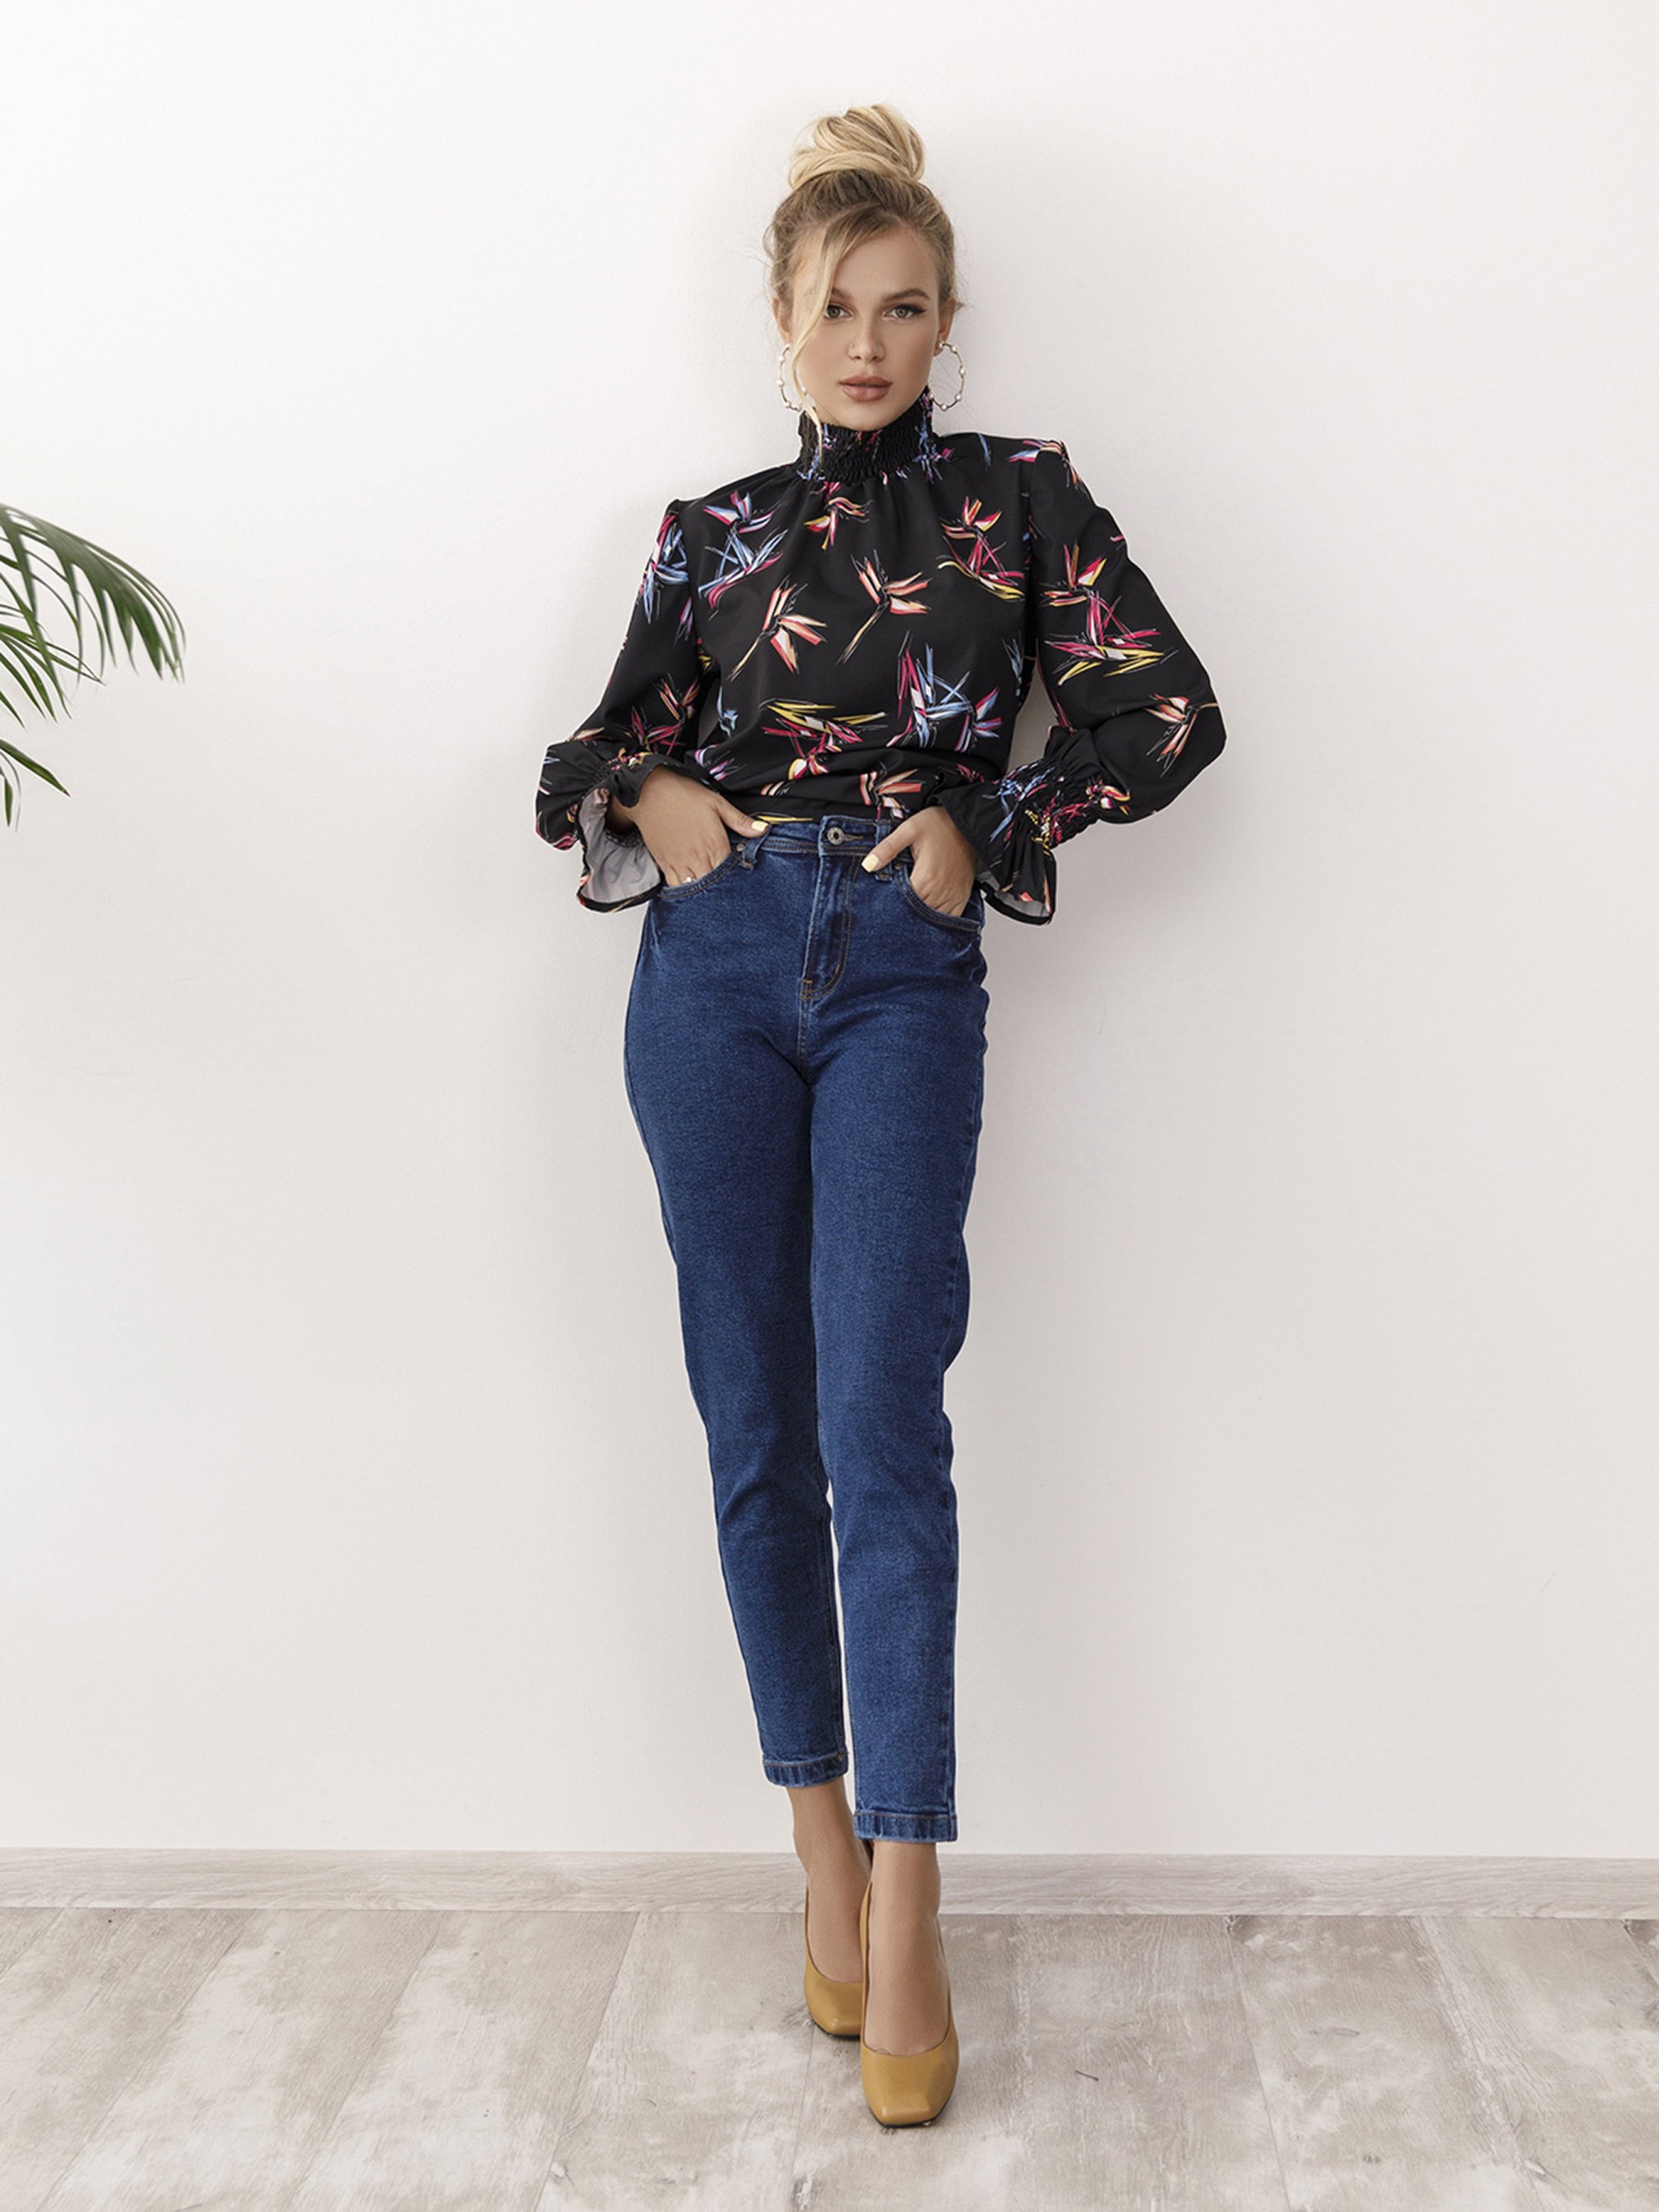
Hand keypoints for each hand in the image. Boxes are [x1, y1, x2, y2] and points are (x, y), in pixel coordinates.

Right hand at [609, 765, 767, 883]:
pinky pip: (676, 886)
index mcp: (714, 844)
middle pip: (715, 885)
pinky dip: (684, 890)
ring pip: (695, 889)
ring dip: (703, 891)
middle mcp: (698, 858)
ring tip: (710, 890)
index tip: (741, 876)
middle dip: (721, 888)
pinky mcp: (665, 865)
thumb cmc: (682, 795)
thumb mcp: (716, 803)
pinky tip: (690, 888)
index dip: (737, 875)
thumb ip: (740, 821)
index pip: (731, 871)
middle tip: (727, 889)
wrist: (649, 793)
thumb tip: (763, 829)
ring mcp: (680, 864)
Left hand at [862, 806, 978, 915]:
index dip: (891, 904)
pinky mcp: (961, 897)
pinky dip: (938, 919)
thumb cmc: (939, 824)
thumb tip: (868, 864)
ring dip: (920, 917)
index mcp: (926, 877)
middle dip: (904, 911)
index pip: (903, 903)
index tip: (884, 901)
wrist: (966, 823)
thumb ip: (887, 848)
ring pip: (932, 919)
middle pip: (917, 914)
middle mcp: (941, 890)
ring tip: (910, 909)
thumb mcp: (909, 830)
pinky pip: (950, 918)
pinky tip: (929, 912)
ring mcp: (953, 896)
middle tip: (894, 906)